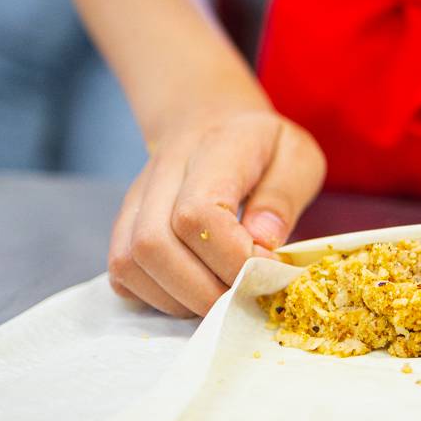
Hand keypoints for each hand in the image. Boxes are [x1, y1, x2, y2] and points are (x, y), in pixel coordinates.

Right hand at [107, 109, 324, 316]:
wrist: (210, 121)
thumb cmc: (263, 146)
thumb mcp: (298, 156)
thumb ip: (283, 197)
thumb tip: (262, 242)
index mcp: (216, 149)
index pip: (197, 213)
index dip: (231, 257)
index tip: (266, 269)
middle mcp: (165, 171)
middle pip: (155, 243)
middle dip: (203, 290)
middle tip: (244, 297)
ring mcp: (137, 197)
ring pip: (131, 262)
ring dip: (178, 299)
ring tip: (220, 297)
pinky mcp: (124, 222)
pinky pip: (122, 274)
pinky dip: (156, 297)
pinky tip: (193, 292)